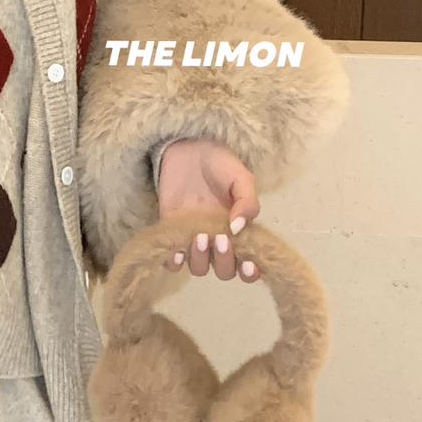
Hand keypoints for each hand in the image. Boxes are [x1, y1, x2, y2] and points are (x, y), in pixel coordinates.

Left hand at [156, 138, 261, 281]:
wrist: (187, 149)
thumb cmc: (219, 163)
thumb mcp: (241, 178)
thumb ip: (247, 202)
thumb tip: (239, 229)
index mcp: (240, 232)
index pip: (249, 264)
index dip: (250, 272)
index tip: (249, 264)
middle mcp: (218, 241)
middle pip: (224, 270)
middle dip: (224, 260)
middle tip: (219, 238)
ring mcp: (193, 239)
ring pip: (199, 268)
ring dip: (200, 259)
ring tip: (198, 237)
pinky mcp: (171, 234)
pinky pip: (172, 261)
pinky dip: (174, 262)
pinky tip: (176, 252)